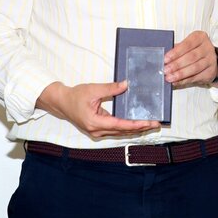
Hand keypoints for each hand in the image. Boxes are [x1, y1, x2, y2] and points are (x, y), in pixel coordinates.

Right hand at [37, 81, 159, 138]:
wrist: (61, 103)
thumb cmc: (75, 96)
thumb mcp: (93, 89)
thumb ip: (111, 88)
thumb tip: (127, 84)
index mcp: (95, 122)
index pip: (120, 125)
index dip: (136, 124)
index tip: (149, 122)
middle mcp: (97, 131)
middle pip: (123, 131)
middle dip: (140, 128)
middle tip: (156, 124)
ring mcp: (97, 132)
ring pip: (120, 133)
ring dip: (135, 129)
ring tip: (150, 125)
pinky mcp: (98, 130)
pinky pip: (115, 130)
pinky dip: (127, 128)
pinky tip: (137, 125)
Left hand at [163, 31, 217, 87]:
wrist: (210, 60)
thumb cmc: (194, 50)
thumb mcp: (186, 46)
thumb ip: (176, 49)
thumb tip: (163, 57)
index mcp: (199, 37)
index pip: (187, 44)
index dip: (176, 52)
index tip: (165, 59)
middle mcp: (207, 48)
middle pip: (191, 57)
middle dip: (177, 65)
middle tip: (166, 70)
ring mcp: (211, 60)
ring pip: (194, 68)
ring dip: (180, 74)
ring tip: (170, 77)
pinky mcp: (211, 72)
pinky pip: (196, 77)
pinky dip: (184, 80)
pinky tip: (176, 82)